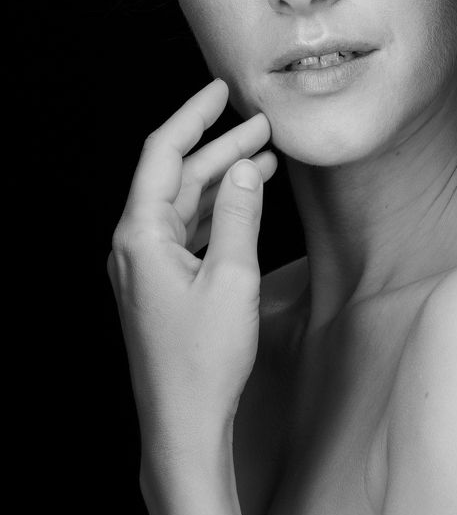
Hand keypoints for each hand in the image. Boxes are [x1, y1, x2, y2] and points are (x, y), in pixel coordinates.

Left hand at [107, 79, 276, 459]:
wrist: (183, 423)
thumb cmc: (204, 360)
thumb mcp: (232, 279)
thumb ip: (240, 216)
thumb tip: (246, 169)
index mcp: (140, 236)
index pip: (163, 155)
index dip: (193, 117)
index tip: (220, 91)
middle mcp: (134, 247)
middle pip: (176, 179)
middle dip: (219, 149)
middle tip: (262, 126)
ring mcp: (145, 269)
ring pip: (184, 208)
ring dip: (222, 183)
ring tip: (264, 159)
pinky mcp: (160, 288)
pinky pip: (188, 236)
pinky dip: (217, 216)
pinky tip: (244, 205)